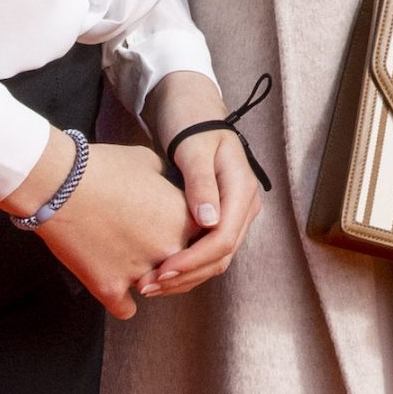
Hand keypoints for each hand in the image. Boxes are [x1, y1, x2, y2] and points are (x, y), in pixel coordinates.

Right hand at [24, 138, 191, 320]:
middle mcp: (170, 249)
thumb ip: (166, 180)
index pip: (203, 238)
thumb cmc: (103, 166)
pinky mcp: (110, 288)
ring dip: (148, 279)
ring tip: (129, 262)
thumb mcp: (148, 161)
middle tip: (147, 244)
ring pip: (156, 289)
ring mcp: (141, 272)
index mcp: (184, 218)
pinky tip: (115, 287)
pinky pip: (126, 309)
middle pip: (183, 267)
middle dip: (171, 259)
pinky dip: (120, 299)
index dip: (188, 233)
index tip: (171, 227)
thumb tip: (165, 185)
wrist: (59, 184)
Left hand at [135, 67, 264, 300]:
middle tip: (148, 285)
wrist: (193, 108)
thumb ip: (201, 182)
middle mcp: (244, 205)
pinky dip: (186, 265)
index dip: (194, 259)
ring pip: (216, 258)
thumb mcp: (194, 147)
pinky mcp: (220, 217)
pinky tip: (160, 270)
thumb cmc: (191, 121)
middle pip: (221, 255)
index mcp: (242, 189)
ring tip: (149, 284)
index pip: (224, 238)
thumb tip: (209, 222)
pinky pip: (208, 250)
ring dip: (184, 276)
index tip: (162, 270)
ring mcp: (234, 212)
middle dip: (186, 275)